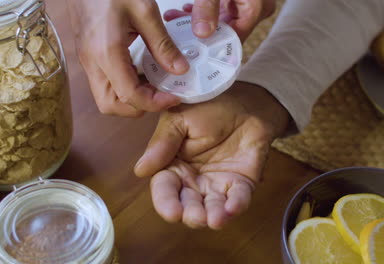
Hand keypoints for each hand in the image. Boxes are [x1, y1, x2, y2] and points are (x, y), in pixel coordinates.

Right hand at [67, 0, 189, 116]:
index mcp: (106, 52)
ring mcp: (88, 61)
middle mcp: (93, 62)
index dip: (155, 103)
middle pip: (111, 106)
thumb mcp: (144, 11)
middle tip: (162, 94)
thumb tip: (179, 70)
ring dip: (131, 99)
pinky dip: (125, 88)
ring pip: (106, 98)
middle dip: (139, 107)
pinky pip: (106, 84)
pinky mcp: (90, 57)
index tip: (174, 95)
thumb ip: (162, 44)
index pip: (130, 96)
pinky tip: (143, 73)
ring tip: (155, 84)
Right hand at [134, 82, 289, 228]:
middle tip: (195, 216)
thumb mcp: (179, 119)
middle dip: (191, 214)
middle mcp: (193, 181)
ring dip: (213, 216)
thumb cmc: (208, 106)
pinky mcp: (242, 183)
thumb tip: (140, 170)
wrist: (243, 98)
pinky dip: (237, 205)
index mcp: (173, 166)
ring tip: (215, 219)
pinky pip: (239, 198)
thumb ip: (162, 143)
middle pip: (188, 205)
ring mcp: (218, 184)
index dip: (166, 202)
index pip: (165, 189)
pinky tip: (232, 209)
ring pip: (213, 208)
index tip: (172, 212)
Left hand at [164, 0, 276, 40]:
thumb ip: (208, 6)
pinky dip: (202, 11)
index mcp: (255, 8)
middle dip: (200, 34)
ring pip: (221, 22)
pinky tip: (184, 10)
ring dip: (197, 22)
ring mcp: (246, 4)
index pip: (234, 39)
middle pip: (227, 32)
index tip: (191, 52)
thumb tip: (203, 33)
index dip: (212, 48)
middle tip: (178, 35)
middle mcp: (256, 8)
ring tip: (175, 19)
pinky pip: (220, 11)